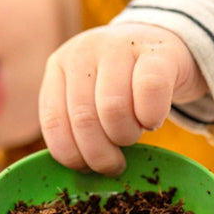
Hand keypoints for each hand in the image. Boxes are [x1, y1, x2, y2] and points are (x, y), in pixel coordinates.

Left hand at [38, 22, 207, 175]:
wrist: (159, 45)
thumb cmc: (119, 83)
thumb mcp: (88, 94)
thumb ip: (75, 121)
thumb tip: (80, 167)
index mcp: (59, 66)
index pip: (54, 120)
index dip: (70, 154)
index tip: (86, 168)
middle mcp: (83, 51)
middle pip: (84, 119)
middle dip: (100, 154)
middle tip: (114, 164)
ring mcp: (119, 46)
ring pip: (113, 108)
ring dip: (125, 136)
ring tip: (132, 135)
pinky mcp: (157, 51)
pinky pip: (150, 91)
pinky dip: (151, 117)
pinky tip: (152, 121)